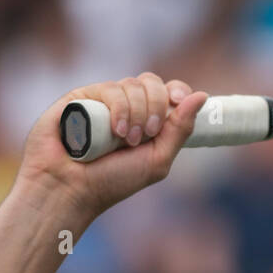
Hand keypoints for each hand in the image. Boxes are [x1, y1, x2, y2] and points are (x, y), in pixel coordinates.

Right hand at [13, 73, 208, 219]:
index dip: (176, 91)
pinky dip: (120, 108)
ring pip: (133, 84)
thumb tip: (202, 96)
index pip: (167, 92)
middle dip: (157, 105)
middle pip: (152, 83)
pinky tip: (115, 130)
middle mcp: (125, 107)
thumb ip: (180, 129)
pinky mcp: (81, 97)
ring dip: (137, 111)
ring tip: (127, 139)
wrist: (70, 189)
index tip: (179, 100)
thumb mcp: (157, 160)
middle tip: (148, 133)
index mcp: (146, 121)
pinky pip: (111, 88)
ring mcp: (103, 101)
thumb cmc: (112, 181)